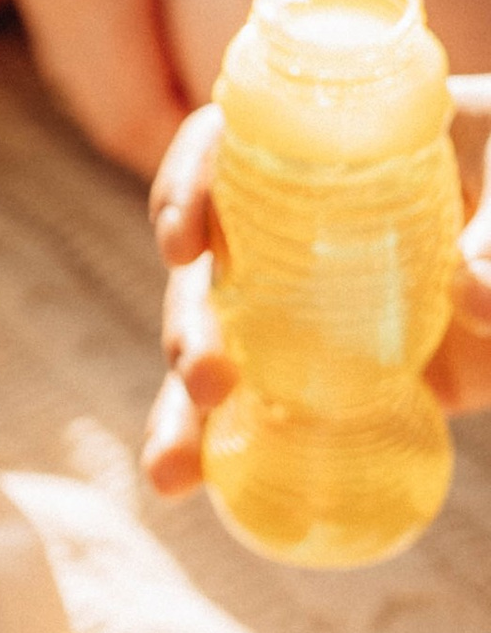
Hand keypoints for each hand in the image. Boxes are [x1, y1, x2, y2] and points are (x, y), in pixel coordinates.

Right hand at [17, 0, 270, 174]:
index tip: (262, 168)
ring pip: (97, 105)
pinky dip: (136, 98)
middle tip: (261, 174)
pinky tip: (195, 88)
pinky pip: (91, 74)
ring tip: (236, 142)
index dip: (191, 154)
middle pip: (113, 124)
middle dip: (177, 159)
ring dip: (155, 131)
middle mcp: (52, 1)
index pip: (132, 113)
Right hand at [142, 81, 490, 495]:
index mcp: (323, 155)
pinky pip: (275, 407)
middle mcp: (296, 229)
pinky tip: (193, 484)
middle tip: (209, 377)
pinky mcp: (342, 373)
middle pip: (209, 268)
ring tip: (171, 470)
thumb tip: (466, 295)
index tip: (186, 247)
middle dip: (187, 326)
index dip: (187, 187)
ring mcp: (313, 306)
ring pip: (223, 349)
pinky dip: (230, 450)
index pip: (226, 149)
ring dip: (183, 406)